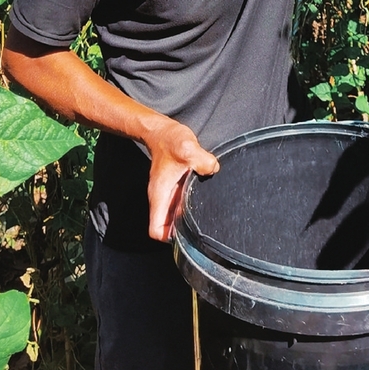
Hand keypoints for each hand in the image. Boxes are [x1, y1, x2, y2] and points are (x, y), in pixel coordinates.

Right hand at [144, 116, 218, 241]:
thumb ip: (201, 160)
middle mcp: (162, 198)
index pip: (155, 230)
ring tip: (207, 219)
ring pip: (176, 217)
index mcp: (159, 195)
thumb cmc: (169, 140)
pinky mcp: (177, 186)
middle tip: (203, 231)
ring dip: (188, 220)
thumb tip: (213, 169)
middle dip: (183, 233)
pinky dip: (192, 206)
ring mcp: (169, 193)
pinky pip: (183, 204)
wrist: (162, 131)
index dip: (168, 238)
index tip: (186, 236)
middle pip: (168, 228)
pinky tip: (207, 201)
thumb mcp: (186, 148)